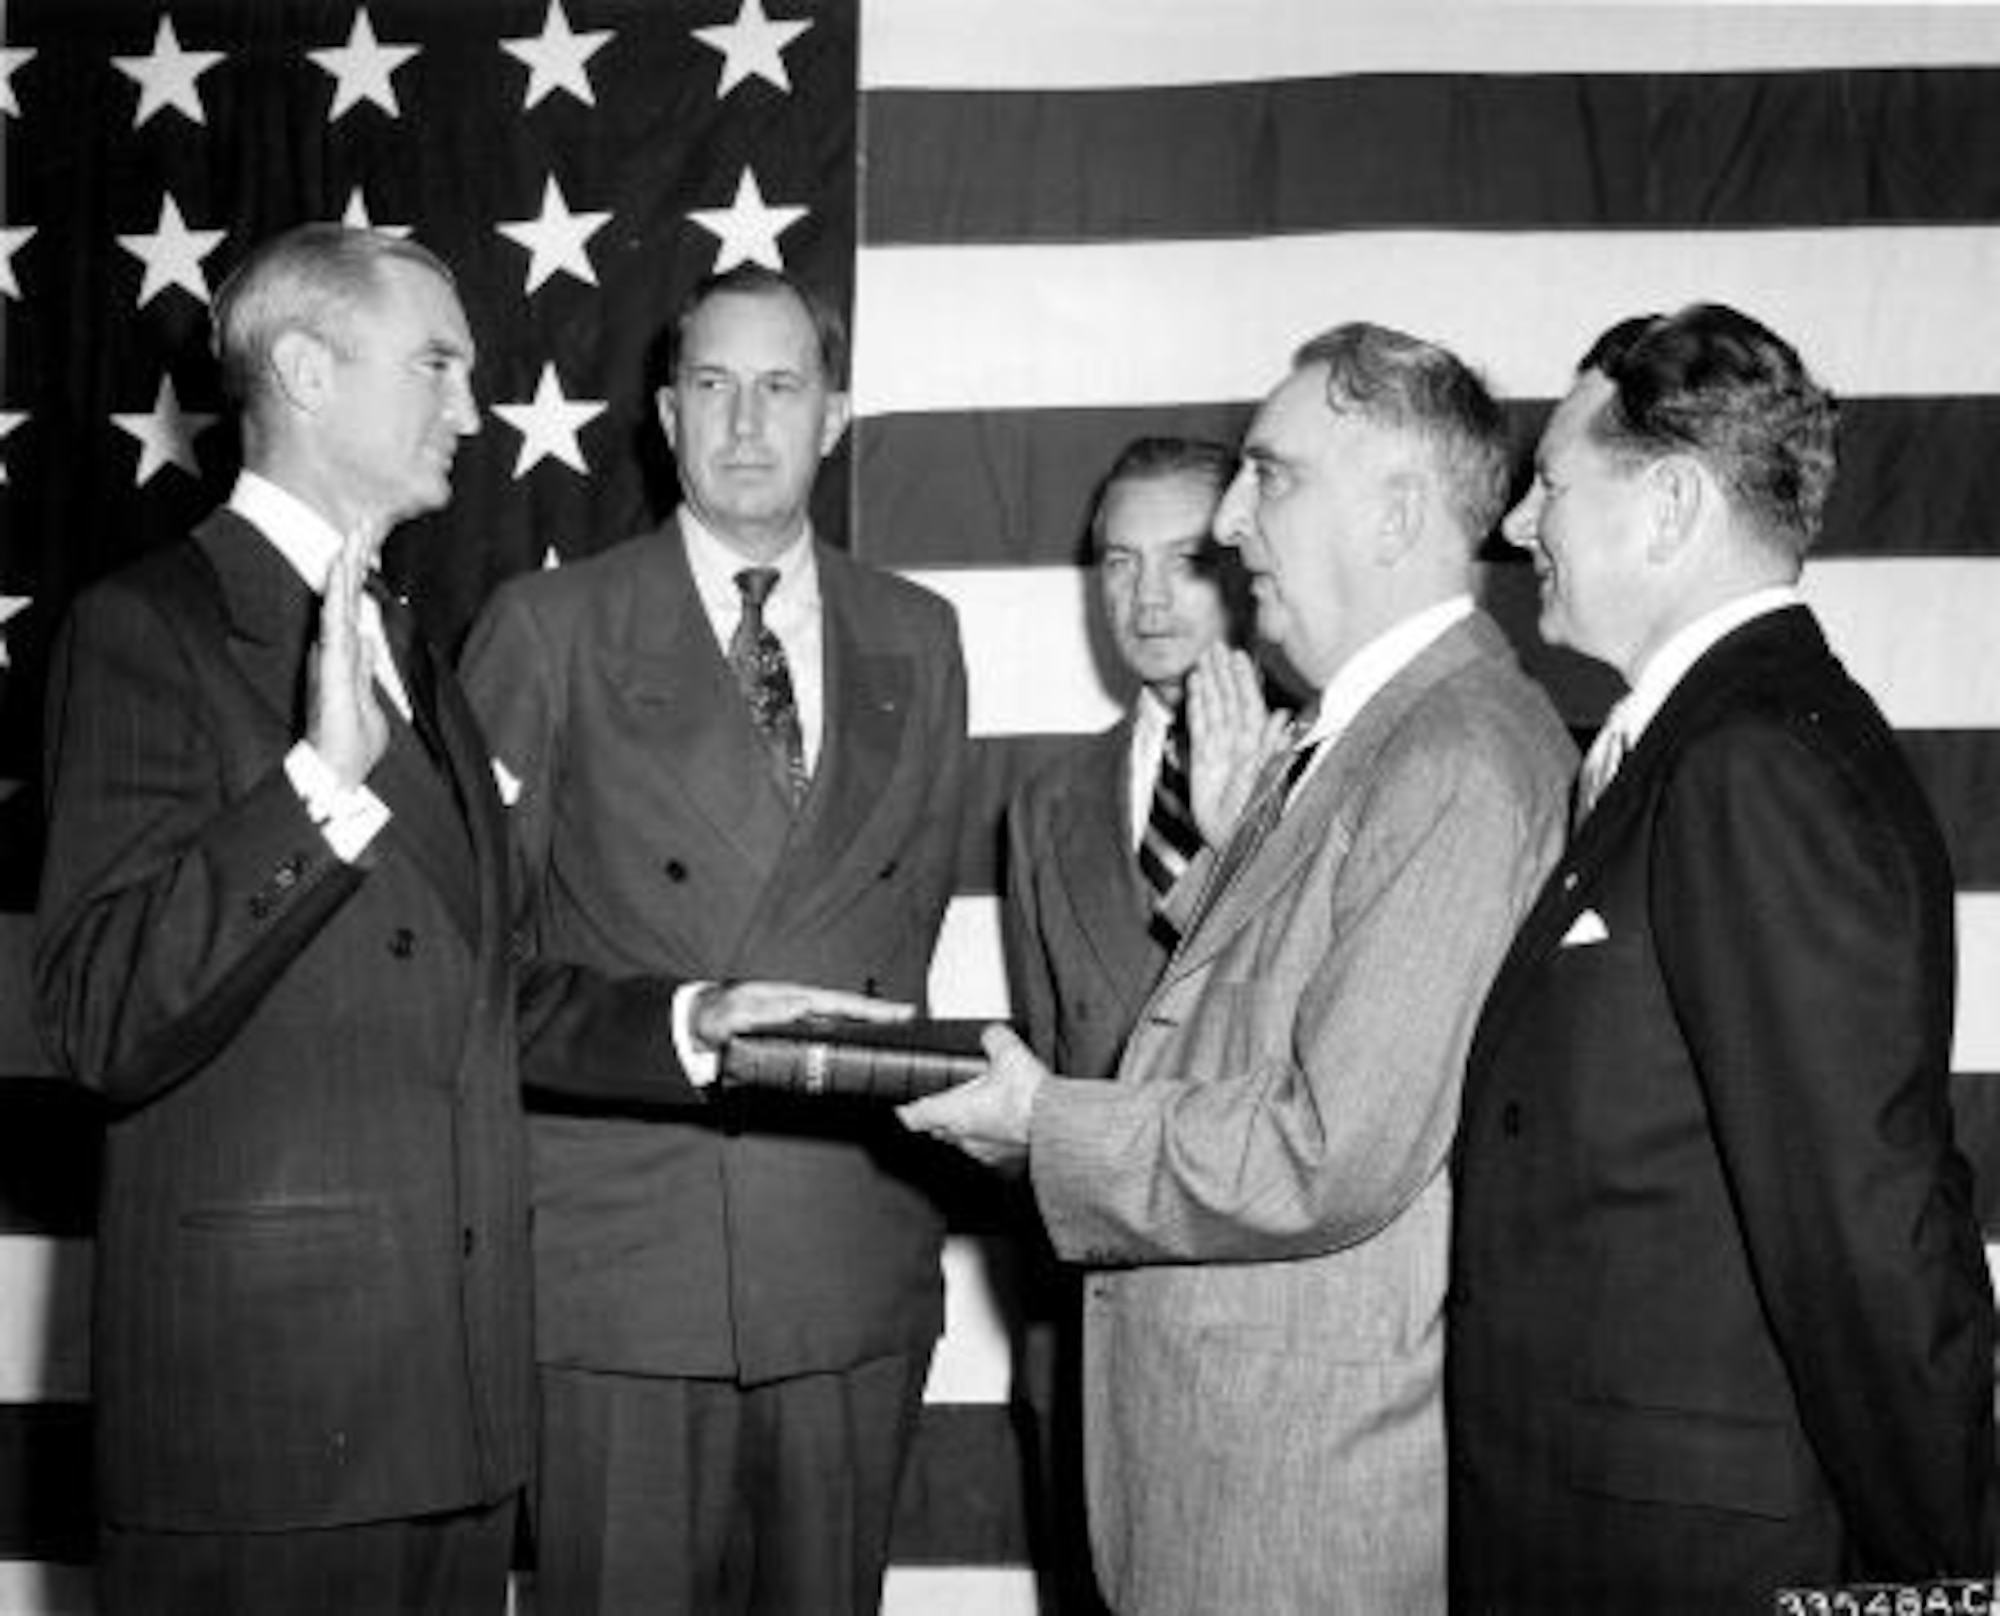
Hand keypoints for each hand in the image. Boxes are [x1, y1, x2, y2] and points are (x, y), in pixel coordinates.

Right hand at [307, 530, 389, 789]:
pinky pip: (334, 626)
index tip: (366, 543)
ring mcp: (331, 658)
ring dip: (346, 570)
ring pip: (339, 604)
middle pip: (346, 597)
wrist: (337, 774)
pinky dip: (338, 600)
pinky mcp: (330, 669)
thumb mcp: (366, 699)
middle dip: (354, 560)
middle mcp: (336, 652)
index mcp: (347, 657)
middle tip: (362, 521)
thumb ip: (365, 668)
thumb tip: (367, 640)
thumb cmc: (350, 743)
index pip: (354, 608)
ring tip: (353, 534)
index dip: (359, 576)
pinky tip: (341, 576)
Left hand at [690, 981, 913, 1049]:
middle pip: (848, 1014)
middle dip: (880, 1019)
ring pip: (839, 1029)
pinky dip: (842, 1048)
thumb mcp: (739, 1012)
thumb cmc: (714, 1016)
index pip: (841, 1003)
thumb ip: (769, 1011)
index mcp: (792, 998)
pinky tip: (855, 1058)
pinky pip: (822, 1045)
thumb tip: (805, 1006)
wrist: (692, 1027)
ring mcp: (796, 1025)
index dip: (872, 1009)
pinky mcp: (788, 1042)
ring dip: (865, 1033)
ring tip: (894, 1041)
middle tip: (912, 1024)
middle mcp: (799, 1010)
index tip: (901, 1013)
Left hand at [896, 1024, 1043, 1171]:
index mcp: (953, 1112)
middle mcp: (964, 1137)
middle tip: (953, 1100)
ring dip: (970, 1128)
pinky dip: (996, 1140)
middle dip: (942, 1116)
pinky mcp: (1007, 1164)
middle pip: (939, 1129)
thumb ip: (993, 1038)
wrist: (1060, 1127)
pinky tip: (1010, 1127)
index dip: (906, 1109)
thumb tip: (992, 1034)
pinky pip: (992, 1152)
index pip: (914, 1116)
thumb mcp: (1008, 1051)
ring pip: (965, 1142)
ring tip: (986, 1110)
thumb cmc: (1030, 1098)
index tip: (904, 1106)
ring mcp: (985, 1154)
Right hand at [1187, 645, 1287, 845]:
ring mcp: (1221, 750)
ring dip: (1210, 684)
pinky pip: (1200, 725)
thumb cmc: (1255, 816)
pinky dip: (1197, 704)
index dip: (1243, 680)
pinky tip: (1195, 686)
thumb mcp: (1268, 782)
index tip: (1237, 656)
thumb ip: (1273, 748)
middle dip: (1223, 674)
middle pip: (1230, 700)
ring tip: (1204, 659)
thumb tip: (1282, 717)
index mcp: (1258, 746)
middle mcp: (1240, 744)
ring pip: (1215, 709)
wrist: (1233, 842)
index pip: (1249, 705)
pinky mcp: (1204, 761)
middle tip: (1216, 647)